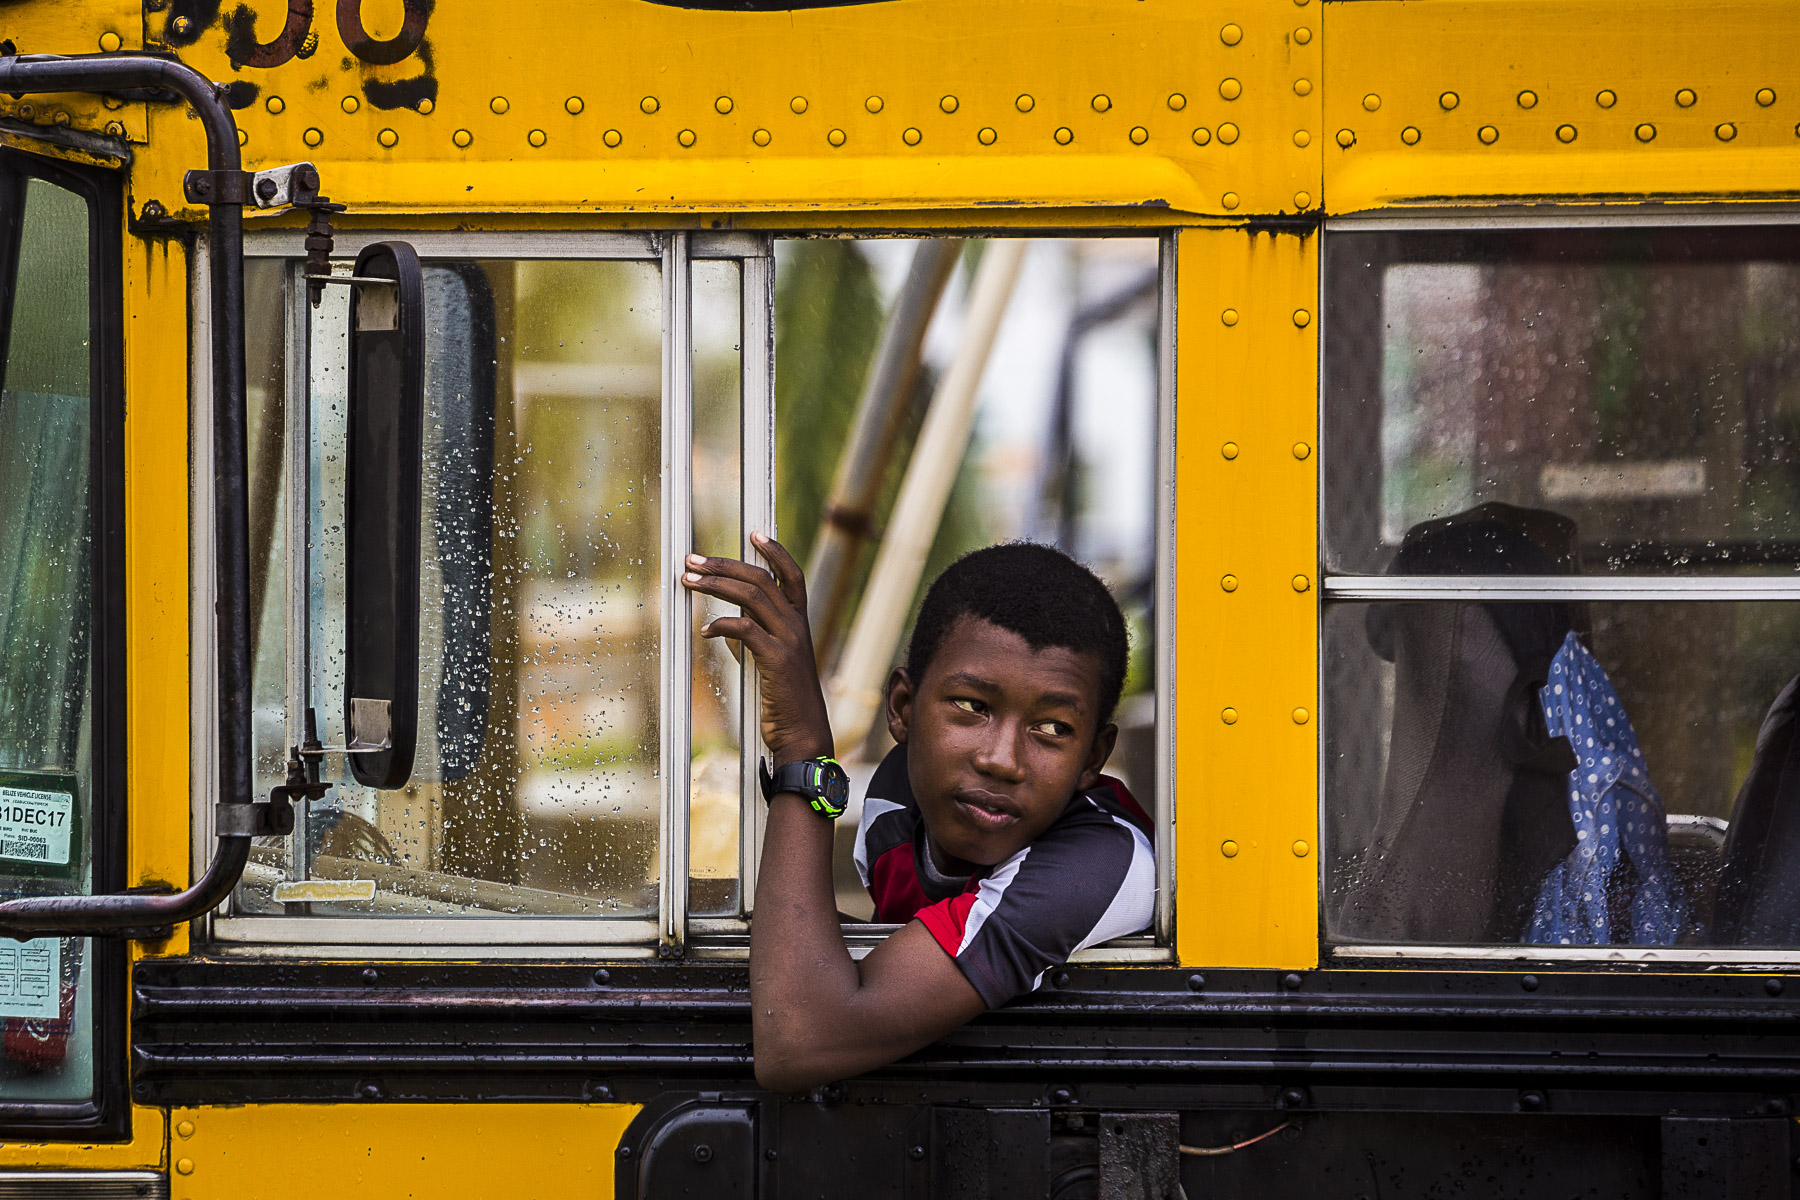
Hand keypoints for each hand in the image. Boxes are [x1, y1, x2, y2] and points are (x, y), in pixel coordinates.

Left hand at [681, 532, 832, 762]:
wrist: (803, 734)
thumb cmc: (786, 700)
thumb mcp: (773, 662)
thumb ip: (754, 639)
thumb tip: (726, 627)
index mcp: (800, 623)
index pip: (792, 575)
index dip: (775, 551)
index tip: (754, 533)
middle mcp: (798, 626)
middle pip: (761, 580)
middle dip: (724, 565)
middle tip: (693, 561)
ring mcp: (789, 641)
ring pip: (751, 597)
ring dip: (715, 585)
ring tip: (689, 581)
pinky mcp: (777, 660)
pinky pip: (745, 630)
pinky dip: (721, 625)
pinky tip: (704, 630)